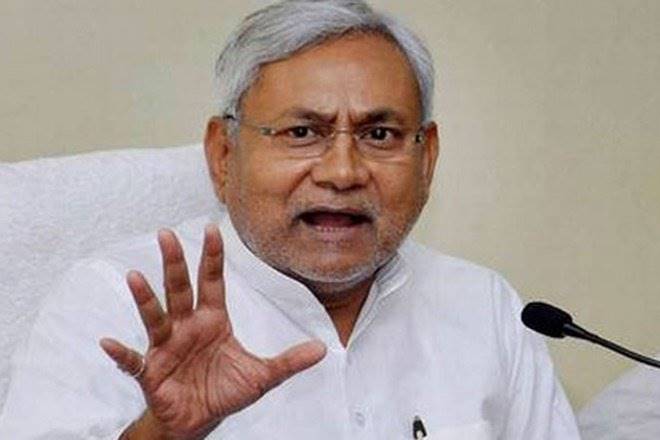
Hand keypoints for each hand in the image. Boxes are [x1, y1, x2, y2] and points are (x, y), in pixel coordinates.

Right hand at [100, 225, 326, 438]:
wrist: (198, 421)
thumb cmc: (223, 392)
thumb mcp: (261, 377)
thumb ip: (289, 362)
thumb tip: (322, 350)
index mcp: (212, 321)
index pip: (212, 282)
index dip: (212, 257)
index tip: (213, 229)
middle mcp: (187, 327)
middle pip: (180, 289)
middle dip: (174, 262)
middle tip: (166, 233)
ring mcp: (166, 347)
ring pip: (155, 317)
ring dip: (145, 298)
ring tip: (134, 276)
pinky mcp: (151, 371)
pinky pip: (133, 361)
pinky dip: (121, 354)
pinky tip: (108, 344)